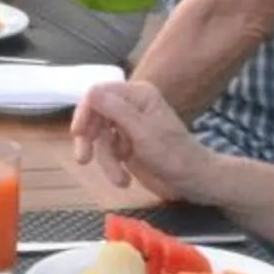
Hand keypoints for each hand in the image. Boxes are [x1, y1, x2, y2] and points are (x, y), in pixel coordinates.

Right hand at [69, 79, 213, 200]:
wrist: (195, 182)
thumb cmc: (175, 156)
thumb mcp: (143, 133)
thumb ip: (116, 111)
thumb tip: (90, 91)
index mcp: (137, 94)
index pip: (98, 94)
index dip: (85, 112)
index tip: (78, 133)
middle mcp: (130, 105)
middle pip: (94, 115)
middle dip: (91, 140)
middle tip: (83, 159)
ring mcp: (128, 125)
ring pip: (99, 137)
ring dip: (106, 160)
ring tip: (120, 181)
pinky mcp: (127, 144)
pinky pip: (106, 150)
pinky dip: (112, 166)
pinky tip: (125, 178)